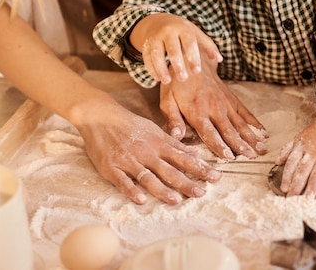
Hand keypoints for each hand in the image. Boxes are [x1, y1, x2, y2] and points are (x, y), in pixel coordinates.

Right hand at [76, 100, 221, 204]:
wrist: (100, 116)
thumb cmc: (130, 124)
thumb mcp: (155, 130)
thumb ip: (174, 144)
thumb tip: (196, 153)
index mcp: (159, 144)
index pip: (184, 158)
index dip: (200, 168)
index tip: (215, 177)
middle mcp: (147, 153)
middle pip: (170, 170)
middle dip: (187, 183)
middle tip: (202, 193)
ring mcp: (129, 161)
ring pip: (149, 178)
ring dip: (163, 189)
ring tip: (176, 200)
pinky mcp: (112, 168)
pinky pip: (123, 181)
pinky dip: (132, 190)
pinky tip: (141, 200)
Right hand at [130, 13, 221, 83]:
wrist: (158, 21)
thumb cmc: (183, 31)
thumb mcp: (196, 34)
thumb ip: (208, 46)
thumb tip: (220, 59)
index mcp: (183, 28)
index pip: (189, 42)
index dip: (193, 57)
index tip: (197, 71)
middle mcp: (168, 31)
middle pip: (172, 48)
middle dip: (177, 64)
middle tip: (183, 79)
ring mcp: (155, 37)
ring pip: (155, 53)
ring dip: (160, 68)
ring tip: (166, 81)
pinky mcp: (146, 44)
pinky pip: (146, 57)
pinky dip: (151, 68)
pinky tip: (157, 78)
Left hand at [159, 53, 267, 158]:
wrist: (194, 62)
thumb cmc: (177, 84)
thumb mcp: (167, 101)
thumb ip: (173, 120)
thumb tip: (176, 137)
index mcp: (197, 112)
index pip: (210, 133)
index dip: (220, 146)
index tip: (229, 157)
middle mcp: (215, 109)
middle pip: (230, 131)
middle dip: (242, 146)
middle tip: (252, 158)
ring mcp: (226, 104)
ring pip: (241, 124)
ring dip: (252, 137)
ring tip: (261, 149)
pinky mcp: (233, 99)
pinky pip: (246, 113)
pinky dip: (255, 123)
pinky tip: (264, 133)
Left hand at [277, 120, 315, 197]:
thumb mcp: (300, 137)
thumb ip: (288, 149)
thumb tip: (277, 162)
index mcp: (302, 147)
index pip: (292, 163)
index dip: (287, 177)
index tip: (284, 189)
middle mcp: (314, 152)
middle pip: (303, 170)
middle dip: (297, 185)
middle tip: (292, 198)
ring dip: (312, 187)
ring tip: (307, 199)